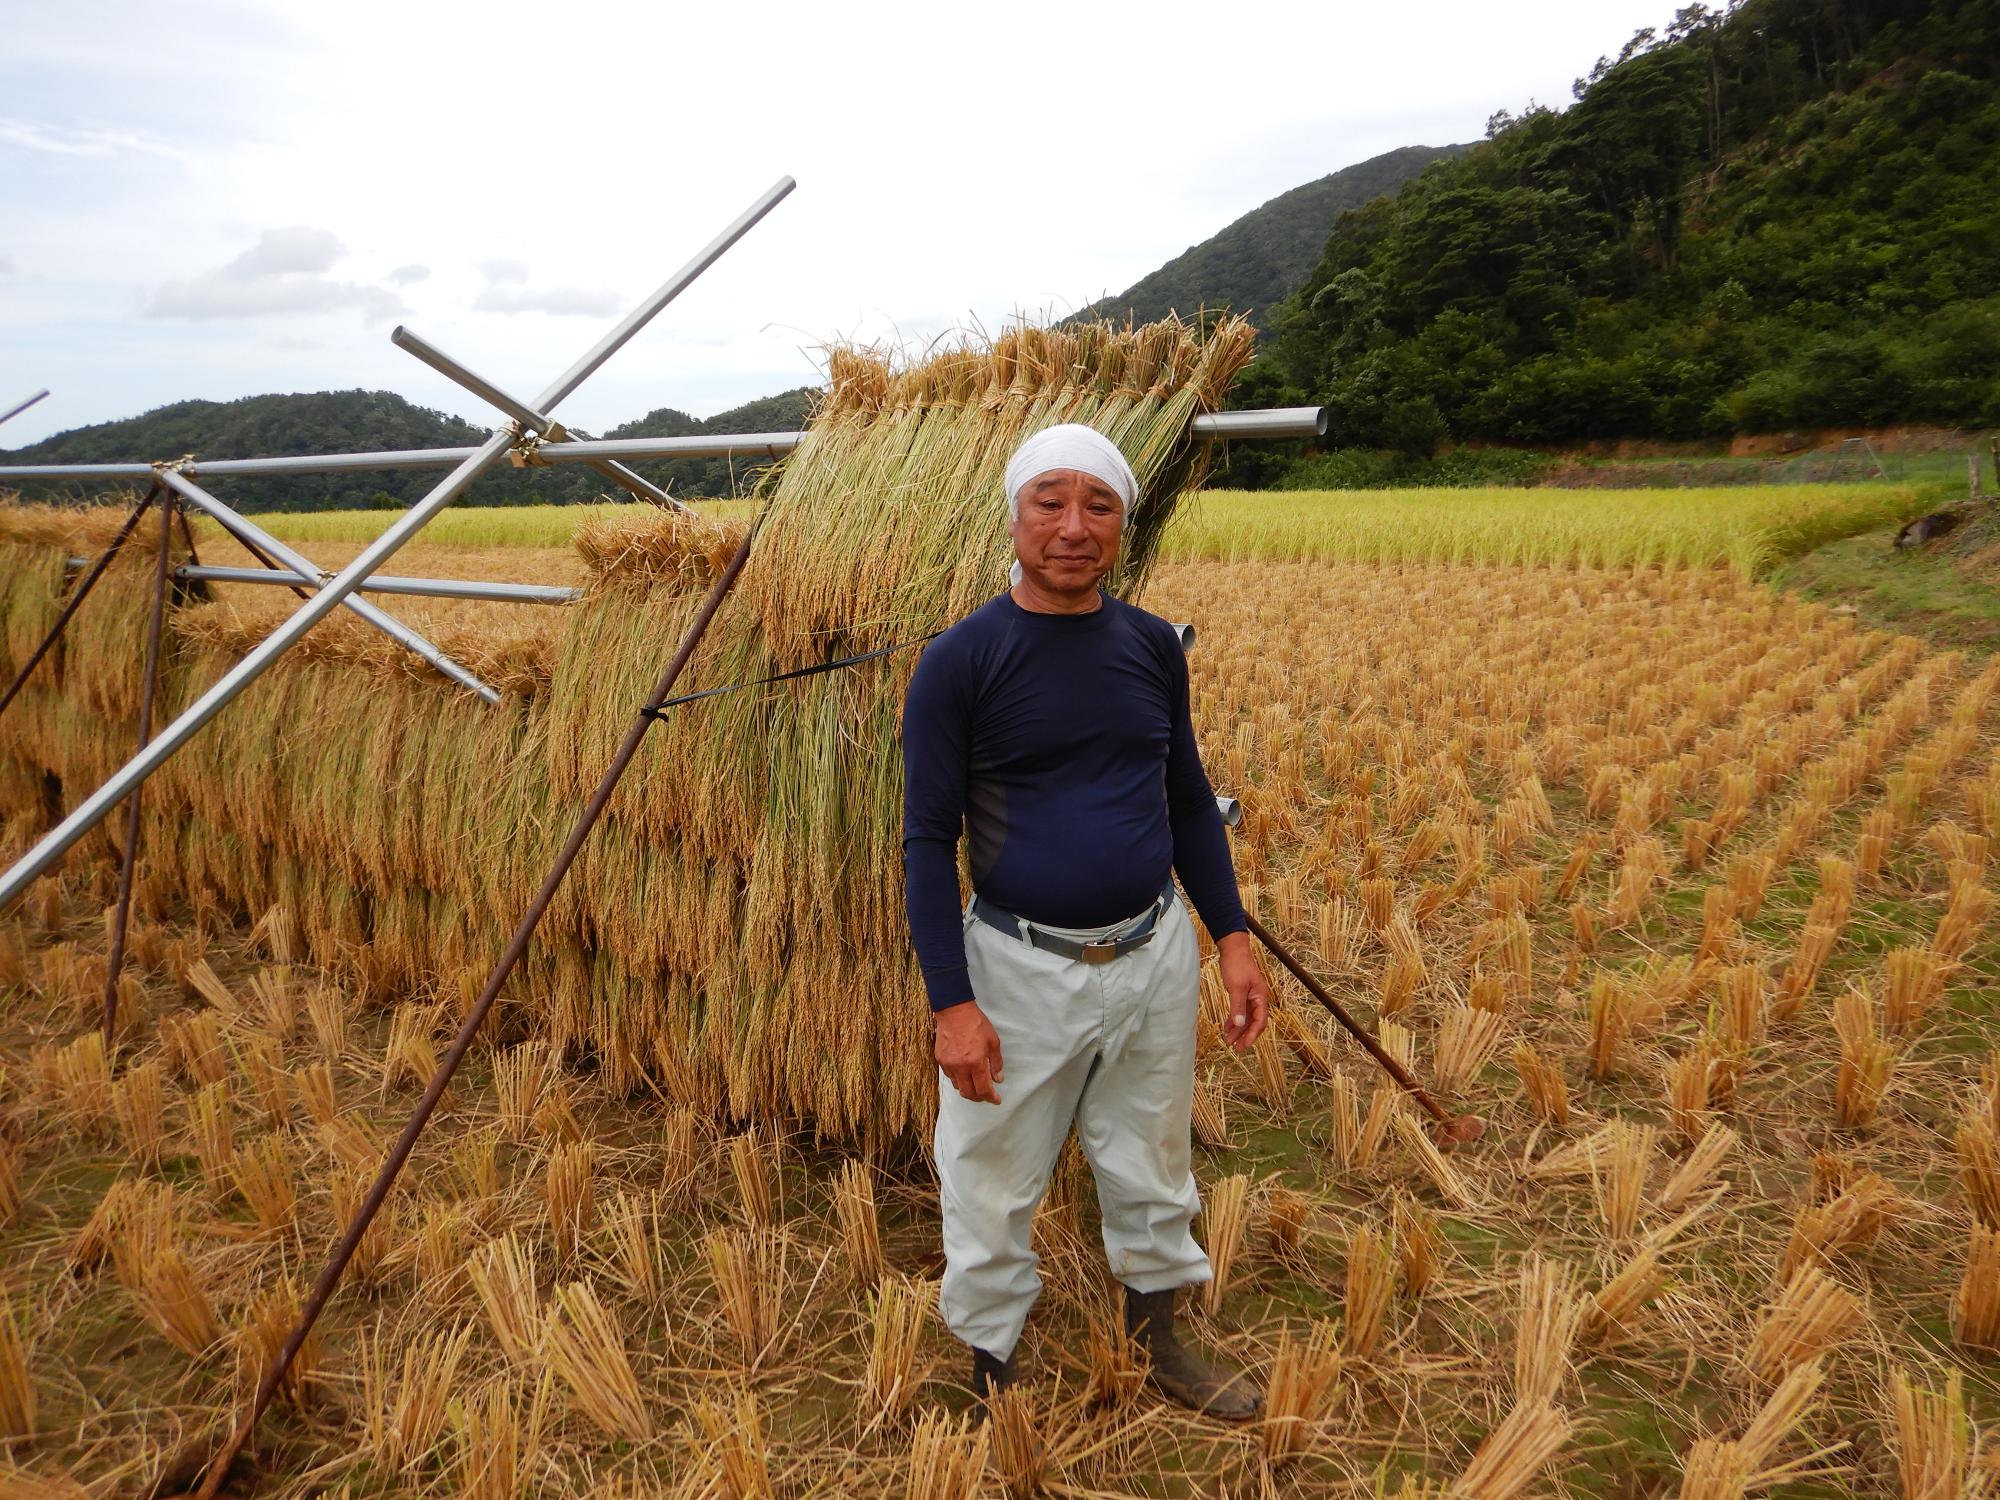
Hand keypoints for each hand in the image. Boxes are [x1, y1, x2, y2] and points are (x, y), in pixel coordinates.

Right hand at [935, 1000, 1004, 1103]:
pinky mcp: (940, 1060)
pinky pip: (950, 1076)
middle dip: (979, 1097)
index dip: (991, 1098)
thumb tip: (998, 1079)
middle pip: (969, 1093)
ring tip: (975, 1083)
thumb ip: (996, 1062)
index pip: (983, 1090)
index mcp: (976, 1063)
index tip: (996, 1100)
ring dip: (968, 1089)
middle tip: (987, 1094)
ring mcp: (949, 1064)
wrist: (954, 1011)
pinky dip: (959, 1079)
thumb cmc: (976, 1023)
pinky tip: (964, 1072)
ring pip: (958, 1086)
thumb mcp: (993, 1041)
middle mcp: (960, 1067)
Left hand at [1216, 931, 1270, 1052]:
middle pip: (1254, 1022)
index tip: (1242, 1046)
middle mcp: (1258, 999)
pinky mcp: (1242, 994)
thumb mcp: (1236, 987)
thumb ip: (1238, 1007)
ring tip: (1228, 1040)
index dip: (1252, 1035)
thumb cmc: (1236, 965)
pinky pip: (1240, 1011)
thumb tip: (1239, 1025)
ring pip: (1246, 1018)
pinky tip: (1227, 1027)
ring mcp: (1250, 996)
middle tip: (1234, 1048)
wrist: (1232, 948)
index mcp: (1261, 998)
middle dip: (1244, 1035)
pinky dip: (1234, 1020)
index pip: (1260, 1022)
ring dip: (1238, 1029)